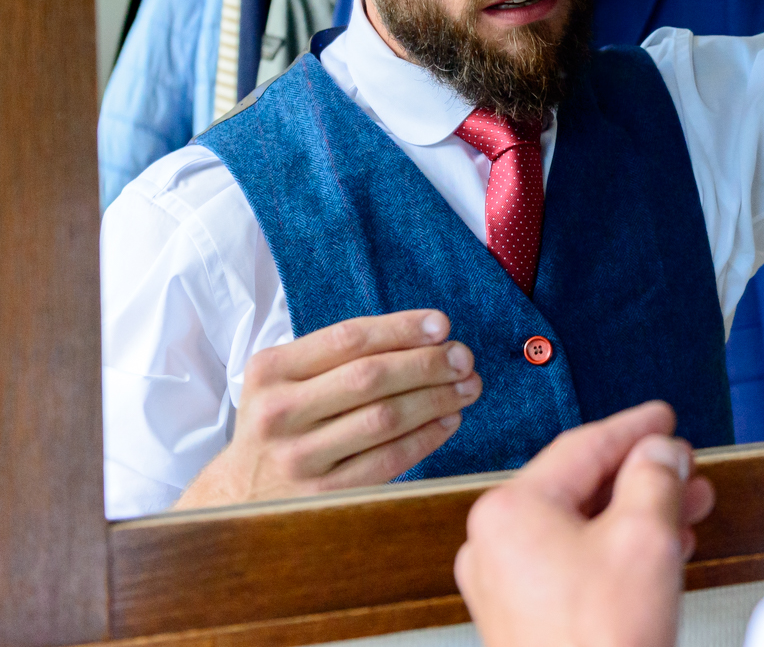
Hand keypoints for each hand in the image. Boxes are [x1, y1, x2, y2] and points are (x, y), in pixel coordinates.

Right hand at [173, 309, 480, 507]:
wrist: (236, 497)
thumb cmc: (279, 425)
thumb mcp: (285, 380)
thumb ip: (339, 356)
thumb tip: (426, 335)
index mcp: (270, 370)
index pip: (349, 338)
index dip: (402, 328)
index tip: (442, 325)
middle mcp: (279, 412)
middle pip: (371, 377)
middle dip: (428, 364)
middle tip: (464, 358)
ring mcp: (299, 457)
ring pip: (385, 418)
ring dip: (437, 398)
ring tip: (467, 387)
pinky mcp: (322, 495)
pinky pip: (388, 459)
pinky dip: (426, 437)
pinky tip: (449, 420)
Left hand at [455, 402, 716, 646]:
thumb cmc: (601, 644)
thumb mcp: (646, 536)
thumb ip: (655, 476)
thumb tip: (659, 452)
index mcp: (510, 511)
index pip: (583, 446)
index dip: (636, 428)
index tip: (663, 419)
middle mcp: (494, 544)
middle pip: (581, 486)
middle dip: (644, 477)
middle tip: (687, 470)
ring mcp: (503, 585)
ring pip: (580, 527)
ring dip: (636, 515)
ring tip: (687, 511)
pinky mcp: (520, 618)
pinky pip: (572, 563)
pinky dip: (615, 551)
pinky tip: (657, 554)